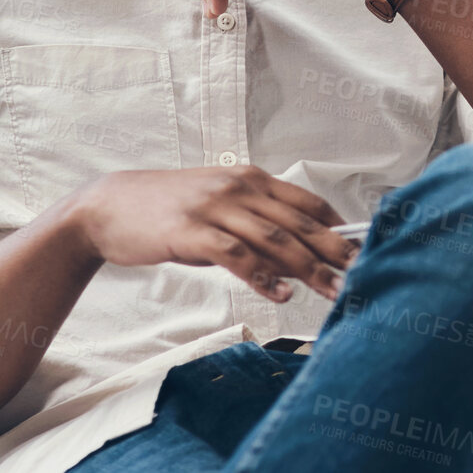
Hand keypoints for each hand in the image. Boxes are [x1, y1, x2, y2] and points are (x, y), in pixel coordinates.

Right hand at [67, 166, 356, 301]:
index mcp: (250, 179)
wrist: (109, 207)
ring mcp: (214, 207)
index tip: (363, 252)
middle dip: (334, 251)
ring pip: (273, 238)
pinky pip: (235, 254)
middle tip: (362, 274)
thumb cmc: (169, 210)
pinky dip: (262, 275)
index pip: (307, 202)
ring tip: (332, 291)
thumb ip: (256, 225)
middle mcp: (237, 187)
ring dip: (307, 268)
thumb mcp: (219, 207)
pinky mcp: (190, 231)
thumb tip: (298, 257)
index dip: (338, 228)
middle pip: (298, 222)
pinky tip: (280, 293)